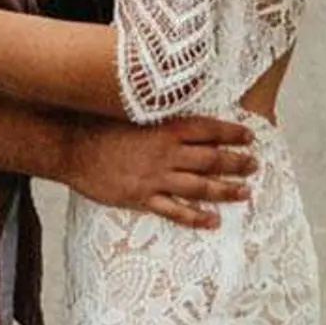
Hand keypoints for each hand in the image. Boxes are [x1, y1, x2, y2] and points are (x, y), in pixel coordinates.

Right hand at [63, 112, 257, 228]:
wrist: (71, 145)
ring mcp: (154, 177)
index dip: (231, 133)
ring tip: (245, 192)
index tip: (249, 136)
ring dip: (225, 190)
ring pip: (199, 186)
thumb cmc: (99, 123)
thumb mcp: (132, 110)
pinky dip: (195, 217)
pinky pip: (174, 211)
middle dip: (236, 162)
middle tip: (254, 165)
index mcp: (164, 128)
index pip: (207, 129)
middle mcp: (165, 153)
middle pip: (210, 159)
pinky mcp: (141, 197)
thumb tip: (180, 103)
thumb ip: (158, 113)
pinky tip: (213, 221)